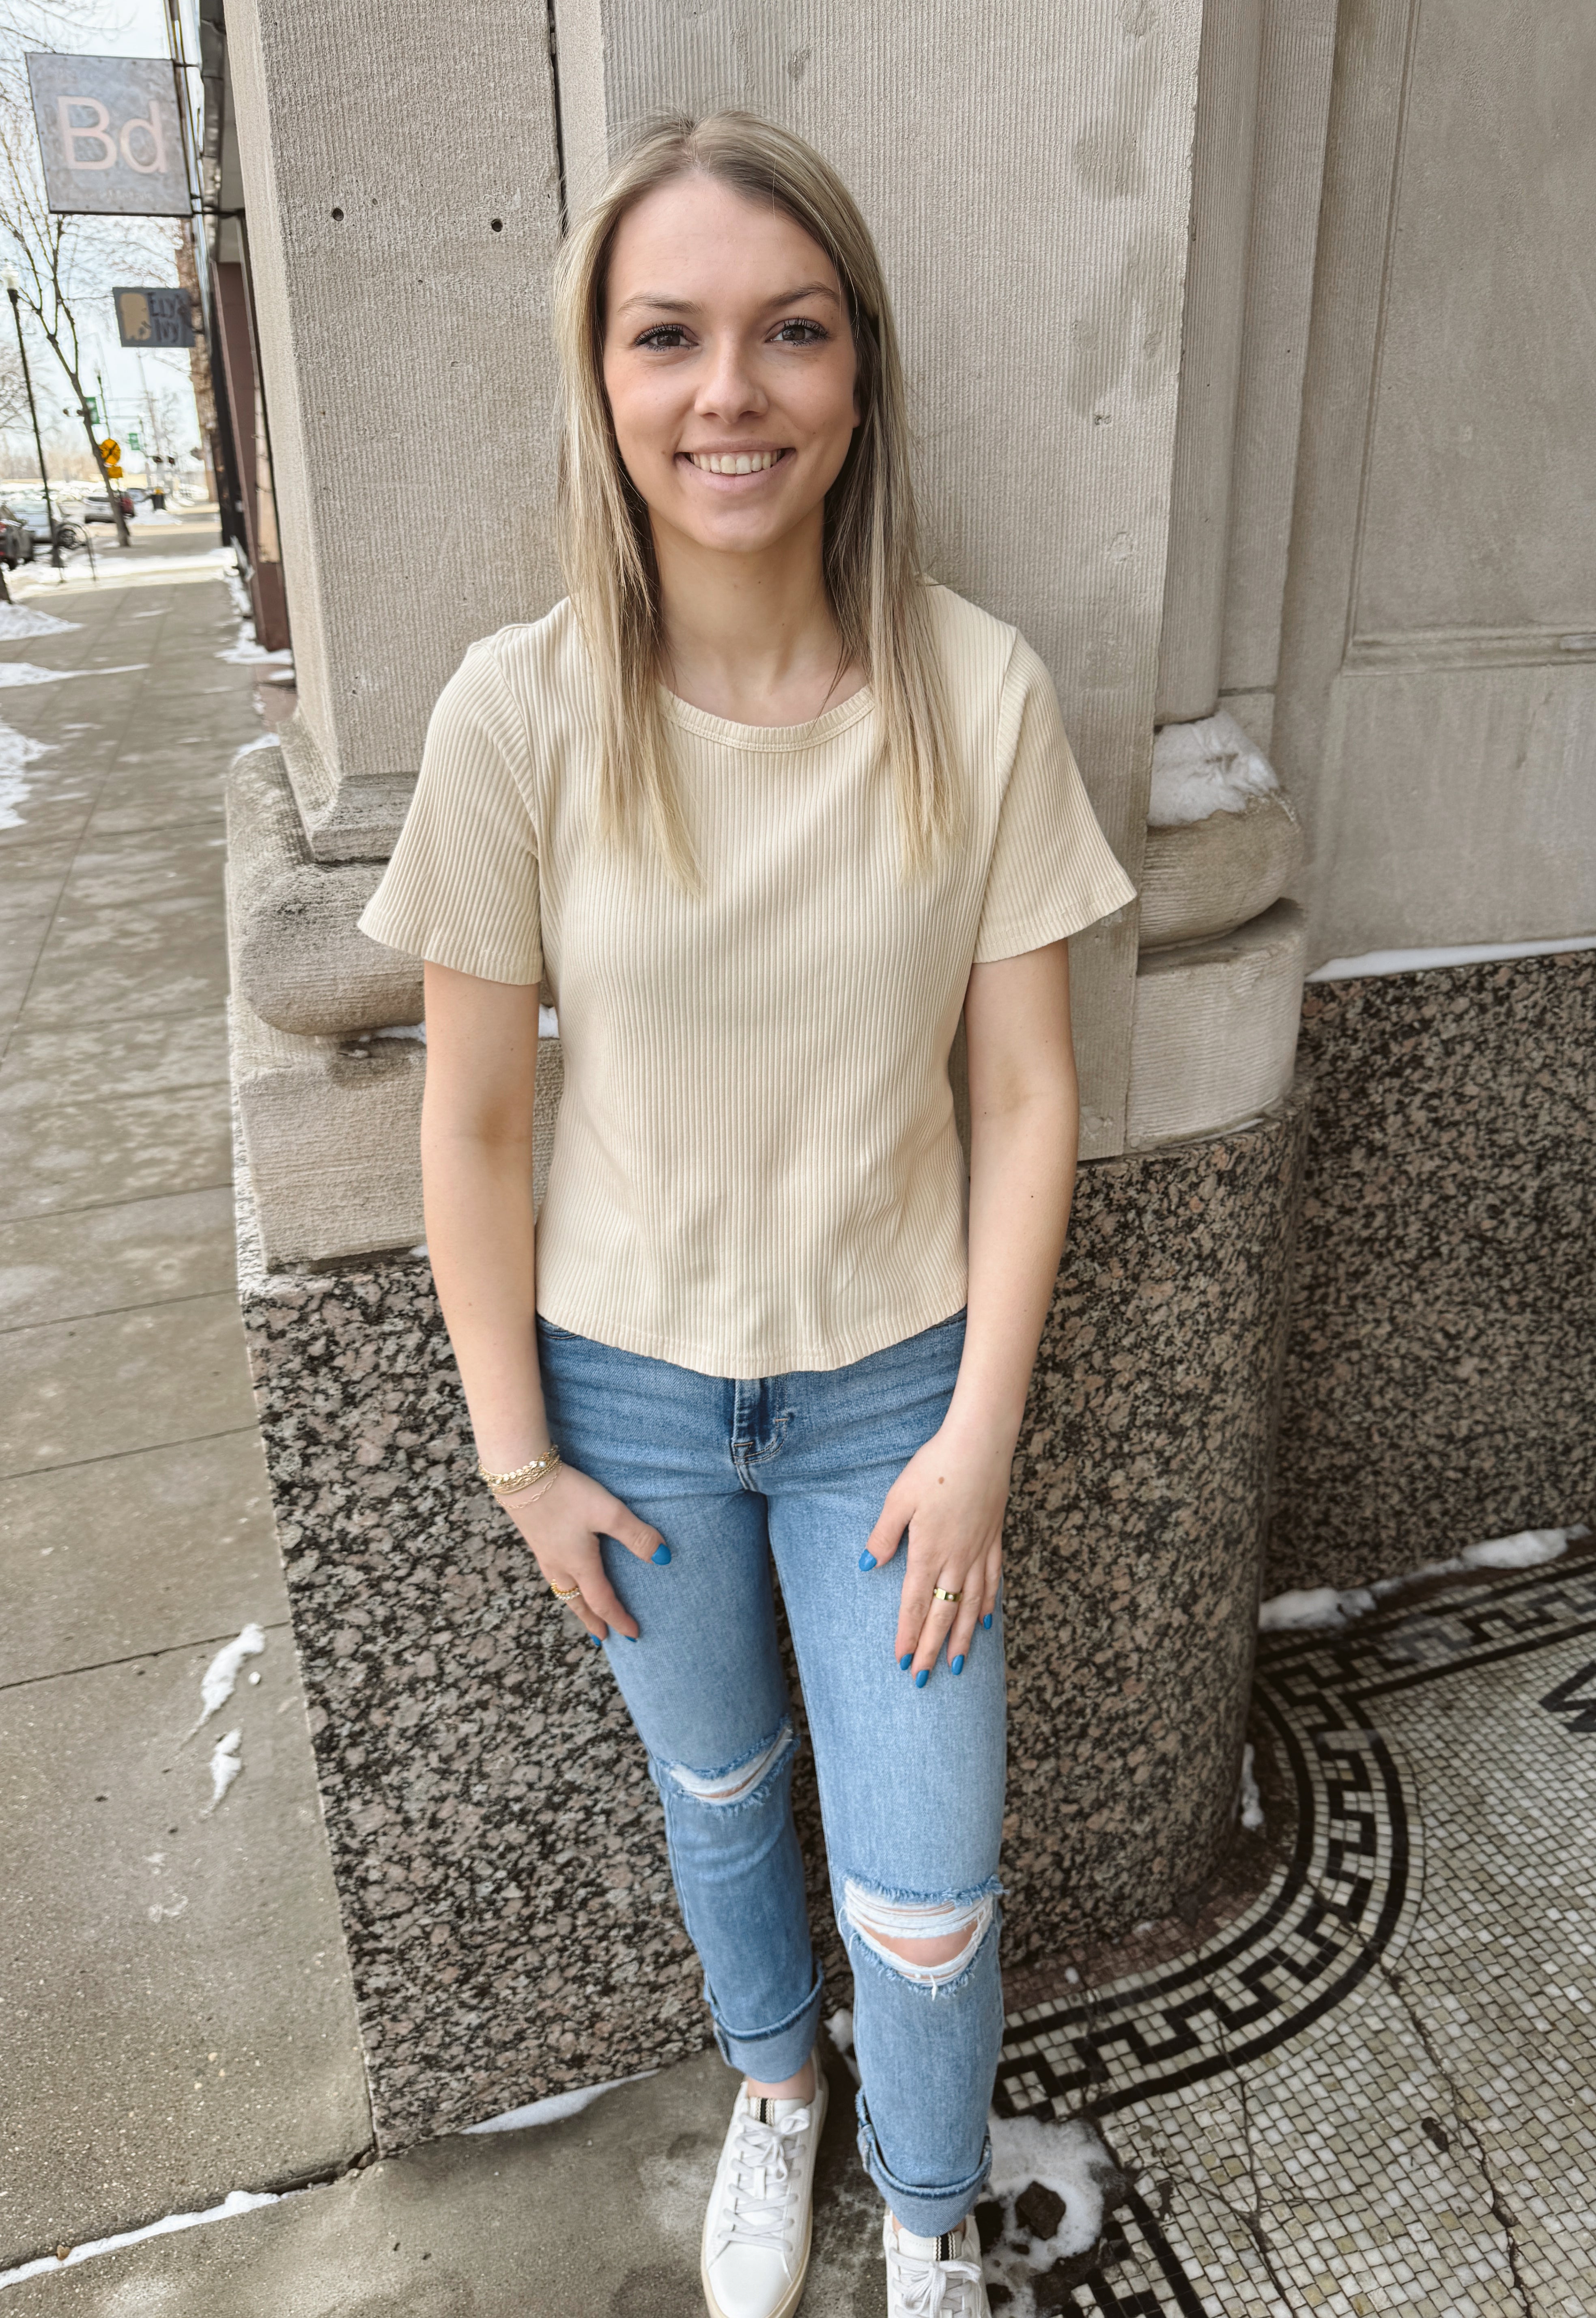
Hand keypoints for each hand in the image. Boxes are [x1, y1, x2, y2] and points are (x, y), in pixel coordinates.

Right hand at [498, 1462, 664, 1640]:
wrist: (520, 1475)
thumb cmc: (566, 1493)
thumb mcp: (608, 1512)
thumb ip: (636, 1534)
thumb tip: (663, 1558)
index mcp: (579, 1564)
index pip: (603, 1602)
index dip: (619, 1619)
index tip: (633, 1635)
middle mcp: (559, 1565)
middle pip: (578, 1603)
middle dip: (592, 1622)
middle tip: (602, 1639)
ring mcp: (544, 1553)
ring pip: (562, 1590)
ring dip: (575, 1606)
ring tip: (582, 1612)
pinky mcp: (536, 1539)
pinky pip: (552, 1575)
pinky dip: (562, 1587)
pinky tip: (561, 1575)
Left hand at [860, 1420, 1008, 1677]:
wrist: (981, 1443)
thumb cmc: (936, 1467)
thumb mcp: (900, 1497)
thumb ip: (884, 1534)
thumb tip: (867, 1565)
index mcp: (929, 1550)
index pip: (916, 1604)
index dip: (909, 1635)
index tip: (902, 1661)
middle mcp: (957, 1558)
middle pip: (944, 1614)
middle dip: (932, 1649)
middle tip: (923, 1679)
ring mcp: (979, 1551)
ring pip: (971, 1605)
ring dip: (962, 1638)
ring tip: (957, 1666)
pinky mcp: (994, 1539)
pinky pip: (993, 1582)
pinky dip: (989, 1607)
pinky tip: (986, 1624)